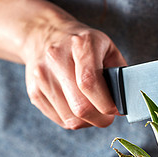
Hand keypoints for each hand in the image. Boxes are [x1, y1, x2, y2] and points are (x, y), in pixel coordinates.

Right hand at [22, 8, 125, 128]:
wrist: (43, 34)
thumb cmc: (82, 45)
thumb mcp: (106, 47)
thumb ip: (119, 73)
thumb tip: (123, 103)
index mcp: (80, 44)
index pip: (90, 83)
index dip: (106, 103)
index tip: (115, 108)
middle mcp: (56, 58)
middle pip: (80, 107)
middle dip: (100, 118)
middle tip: (107, 115)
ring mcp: (42, 76)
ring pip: (71, 119)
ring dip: (88, 122)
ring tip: (94, 111)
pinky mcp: (34, 92)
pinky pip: (60, 120)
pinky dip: (75, 121)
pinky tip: (78, 108)